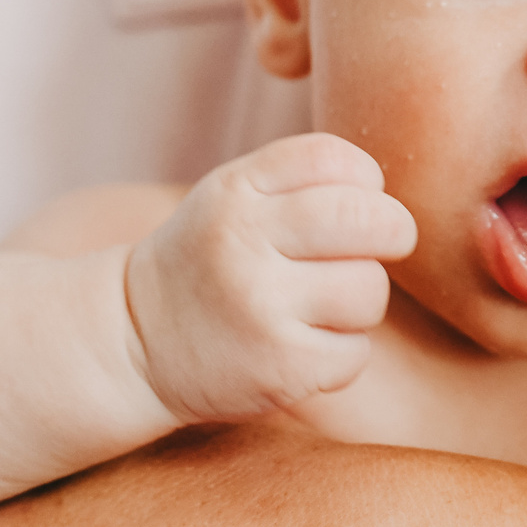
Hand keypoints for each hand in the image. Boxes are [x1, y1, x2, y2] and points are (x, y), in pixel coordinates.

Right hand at [126, 133, 414, 425]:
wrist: (132, 343)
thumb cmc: (209, 261)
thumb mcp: (231, 196)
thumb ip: (301, 179)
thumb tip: (391, 192)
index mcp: (236, 191)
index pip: (334, 159)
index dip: (366, 178)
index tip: (358, 201)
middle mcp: (245, 242)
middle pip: (371, 220)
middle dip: (394, 232)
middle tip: (384, 246)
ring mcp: (262, 307)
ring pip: (370, 291)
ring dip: (360, 304)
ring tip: (318, 309)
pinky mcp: (280, 367)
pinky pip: (356, 352)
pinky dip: (342, 355)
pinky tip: (303, 349)